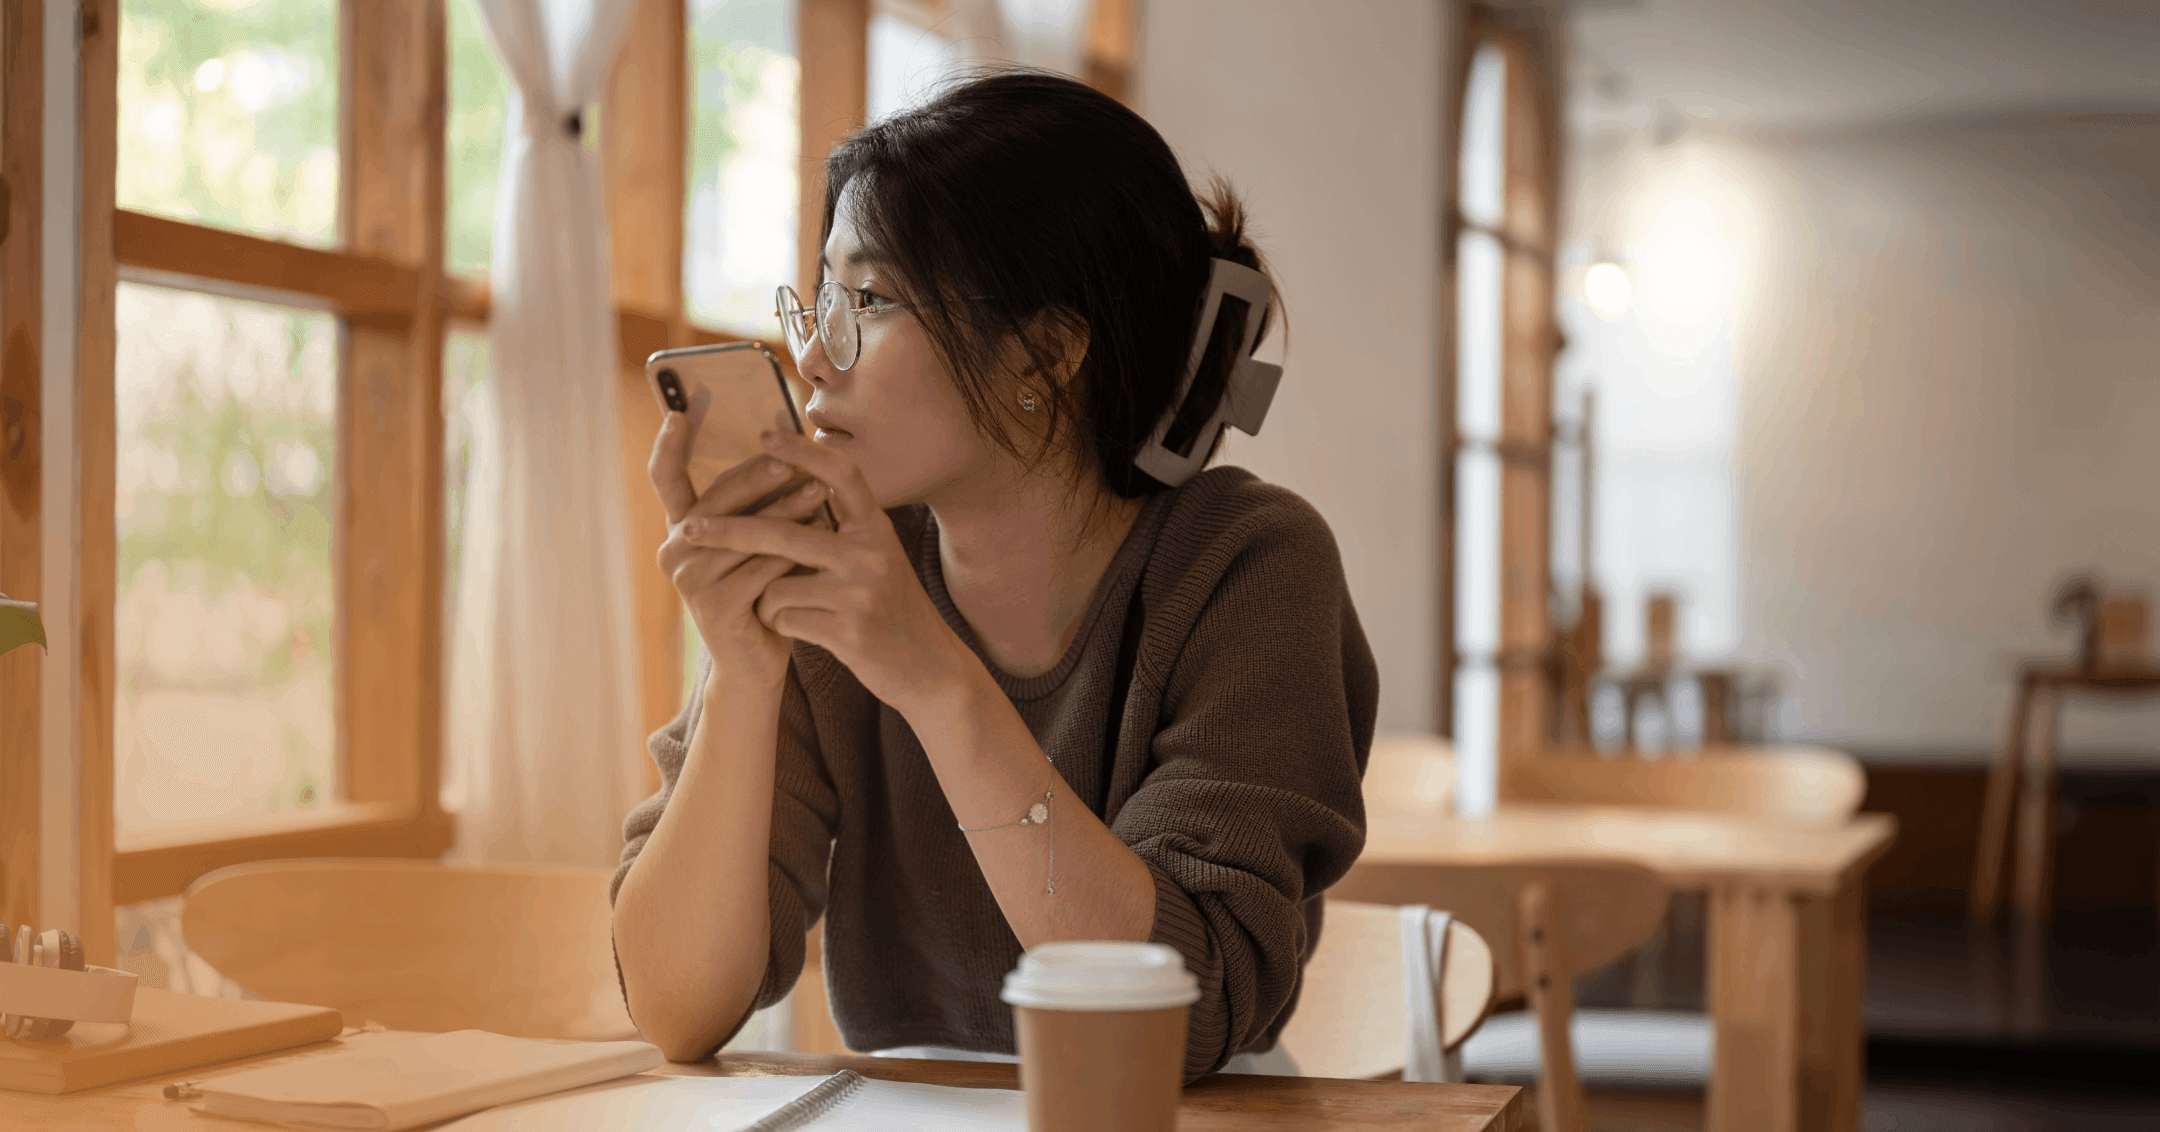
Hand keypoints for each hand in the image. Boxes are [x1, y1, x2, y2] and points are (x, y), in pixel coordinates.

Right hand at [650, 413, 829, 690]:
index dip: (669, 442)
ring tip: (820, 493)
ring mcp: (690, 580)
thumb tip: (788, 445)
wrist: (758, 658)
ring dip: (785, 512)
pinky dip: (790, 556)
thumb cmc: (762, 588)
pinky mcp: (714, 607)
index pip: (666, 476)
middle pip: (718, 500)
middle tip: (793, 455)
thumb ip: (757, 501)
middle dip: (759, 476)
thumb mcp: (756, 540)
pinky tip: (816, 545)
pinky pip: (760, 570)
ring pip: (745, 534)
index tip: (680, 408)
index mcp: (681, 525)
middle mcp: (676, 549)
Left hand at [680, 428, 969, 712]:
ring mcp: (861, 592)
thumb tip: (789, 486)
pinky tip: (803, 630)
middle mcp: (871, 553)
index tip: (766, 436)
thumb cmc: (888, 606)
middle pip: (784, 533)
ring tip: (787, 607)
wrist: (926, 665)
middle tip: (689, 529)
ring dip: (766, 598)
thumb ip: (840, 528)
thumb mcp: (873, 557)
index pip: (841, 475)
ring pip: (776, 584)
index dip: (804, 452)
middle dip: (729, 532)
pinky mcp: (849, 631)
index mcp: (876, 528)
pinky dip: (780, 624)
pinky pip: (784, 618)